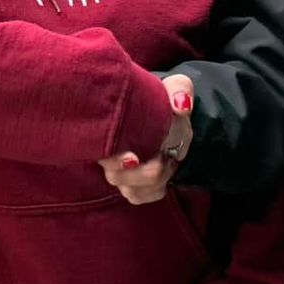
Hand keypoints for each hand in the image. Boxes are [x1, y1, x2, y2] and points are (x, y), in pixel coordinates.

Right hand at [103, 74, 193, 203]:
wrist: (164, 112)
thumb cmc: (161, 99)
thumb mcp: (174, 86)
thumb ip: (179, 90)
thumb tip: (181, 106)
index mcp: (110, 129)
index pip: (101, 151)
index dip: (114, 159)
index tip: (133, 158)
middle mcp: (108, 155)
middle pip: (115, 176)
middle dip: (145, 172)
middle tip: (164, 156)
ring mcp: (119, 173)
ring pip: (129, 190)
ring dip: (154, 180)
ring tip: (168, 160)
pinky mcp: (131, 186)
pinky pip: (138, 197)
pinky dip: (155, 190)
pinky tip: (165, 172)